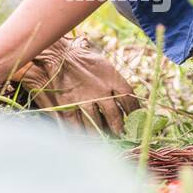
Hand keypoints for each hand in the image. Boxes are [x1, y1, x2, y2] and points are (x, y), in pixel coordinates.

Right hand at [19, 34, 139, 133]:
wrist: (57, 54)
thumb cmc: (82, 58)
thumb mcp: (104, 65)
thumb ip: (114, 82)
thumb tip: (124, 99)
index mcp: (112, 78)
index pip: (129, 99)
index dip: (134, 111)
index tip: (135, 118)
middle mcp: (101, 90)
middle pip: (114, 116)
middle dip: (118, 128)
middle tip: (120, 134)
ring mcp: (84, 99)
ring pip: (96, 124)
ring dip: (101, 133)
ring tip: (103, 138)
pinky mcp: (68, 105)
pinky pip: (76, 125)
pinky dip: (81, 132)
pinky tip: (84, 137)